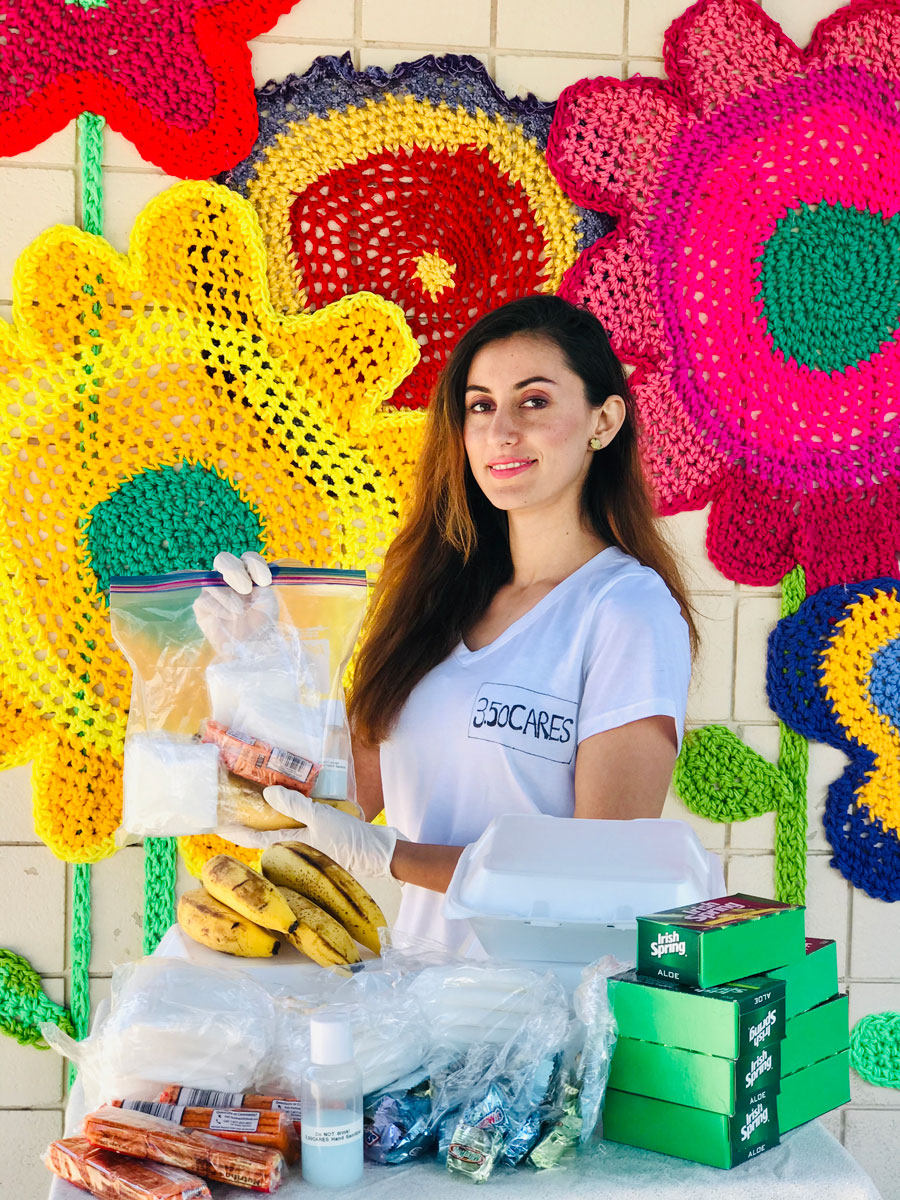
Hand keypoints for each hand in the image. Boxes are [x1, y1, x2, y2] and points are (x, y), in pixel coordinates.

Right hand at [193, 552, 277, 653]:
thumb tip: (250, 571)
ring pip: (211, 580)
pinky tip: (229, 617)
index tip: (264, 582)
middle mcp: (228, 579)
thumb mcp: (267, 599)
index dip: (255, 564)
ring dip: (229, 596)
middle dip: (235, 572)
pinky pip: (204, 599)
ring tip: (239, 612)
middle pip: (223, 560)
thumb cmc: (263, 622)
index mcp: (247, 574)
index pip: (247, 558)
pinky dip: (219, 608)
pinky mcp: (201, 605)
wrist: (252, 646)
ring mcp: (213, 591)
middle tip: (246, 589)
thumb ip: (260, 581)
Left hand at [219, 786, 401, 878]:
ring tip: (266, 801)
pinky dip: (292, 822)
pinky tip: (297, 810)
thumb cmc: (349, 839)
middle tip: (240, 802)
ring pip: (282, 835)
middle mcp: (294, 853)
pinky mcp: (320, 848)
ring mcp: (307, 852)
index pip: (253, 838)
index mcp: (288, 848)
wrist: (380, 855)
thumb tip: (267, 794)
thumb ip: (293, 806)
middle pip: (265, 837)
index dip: (233, 830)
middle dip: (253, 823)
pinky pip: (298, 834)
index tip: (214, 823)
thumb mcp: (320, 817)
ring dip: (273, 821)